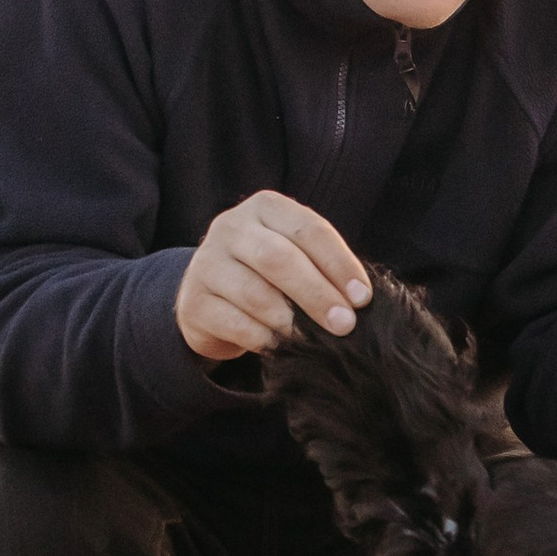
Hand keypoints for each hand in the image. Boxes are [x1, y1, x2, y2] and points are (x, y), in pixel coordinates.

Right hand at [175, 192, 372, 361]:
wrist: (211, 297)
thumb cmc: (268, 276)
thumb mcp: (295, 257)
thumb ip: (323, 269)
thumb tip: (358, 302)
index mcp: (265, 207)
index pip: (308, 229)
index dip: (340, 264)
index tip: (363, 298)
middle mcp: (231, 227)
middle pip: (279, 258)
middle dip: (317, 294)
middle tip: (344, 324)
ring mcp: (207, 263)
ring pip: (255, 294)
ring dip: (291, 322)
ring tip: (314, 340)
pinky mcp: (194, 302)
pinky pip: (235, 323)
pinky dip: (264, 339)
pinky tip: (282, 347)